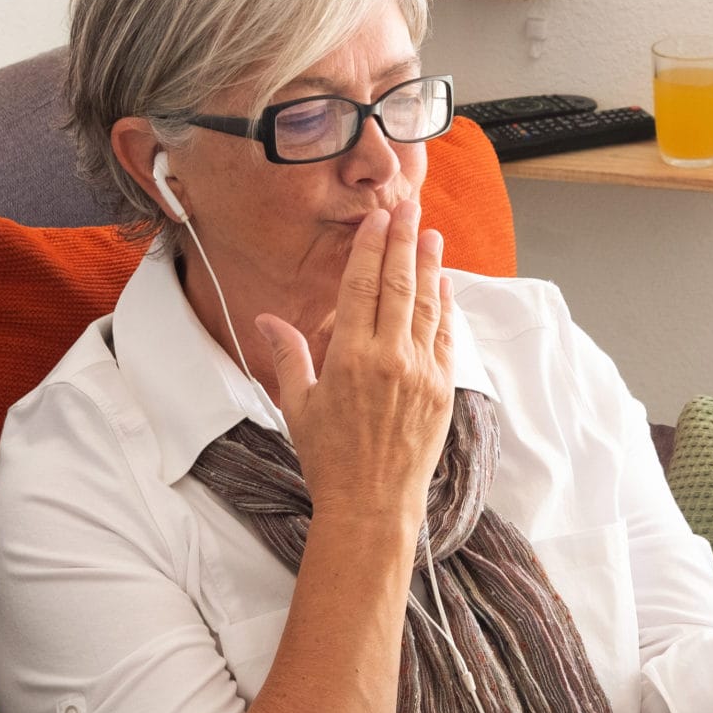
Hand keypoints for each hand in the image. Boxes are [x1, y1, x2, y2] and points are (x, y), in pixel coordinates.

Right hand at [254, 199, 455, 542]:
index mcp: (349, 357)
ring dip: (430, 265)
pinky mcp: (442, 389)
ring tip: (430, 234)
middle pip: (399, 284)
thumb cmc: (328, 459)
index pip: (362, 286)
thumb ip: (288, 355)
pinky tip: (445, 284)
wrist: (371, 505)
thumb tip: (266, 319)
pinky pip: (445, 336)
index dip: (371, 248)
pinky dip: (446, 306)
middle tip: (408, 207)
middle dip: (404, 241)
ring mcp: (421, 372)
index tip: (377, 220)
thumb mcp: (297, 405)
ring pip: (428, 305)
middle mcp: (389, 358)